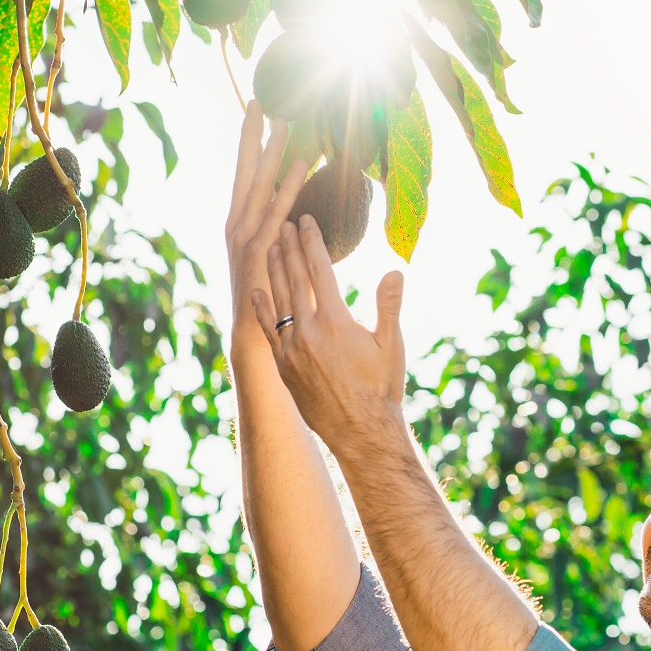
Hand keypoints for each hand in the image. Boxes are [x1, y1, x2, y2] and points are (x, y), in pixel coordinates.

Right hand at [225, 101, 305, 353]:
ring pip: (258, 186)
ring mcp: (243, 239)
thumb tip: (298, 208)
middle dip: (252, 134)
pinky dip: (287, 188)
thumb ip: (281, 229)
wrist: (256, 339)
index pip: (245, 173)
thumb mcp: (273, 258)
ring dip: (271, 153)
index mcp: (240, 222)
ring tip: (283, 121)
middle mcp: (236, 225)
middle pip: (244, 170)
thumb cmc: (271, 297)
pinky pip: (275, 214)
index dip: (249, 141)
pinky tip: (301, 165)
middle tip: (261, 100)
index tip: (256, 109)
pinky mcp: (258, 254)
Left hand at [250, 214, 405, 456]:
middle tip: (282, 220)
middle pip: (294, 278)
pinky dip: (261, 308)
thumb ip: (388, 305)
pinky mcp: (283, 366)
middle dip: (288, 246)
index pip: (320, 270)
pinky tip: (256, 290)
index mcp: (336, 321)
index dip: (312, 241)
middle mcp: (308, 331)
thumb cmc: (381, 388)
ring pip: (278, 299)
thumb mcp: (391, 345)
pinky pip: (268, 330)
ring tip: (269, 244)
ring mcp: (291, 349)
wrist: (360, 432)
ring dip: (273, 269)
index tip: (306, 219)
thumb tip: (394, 271)